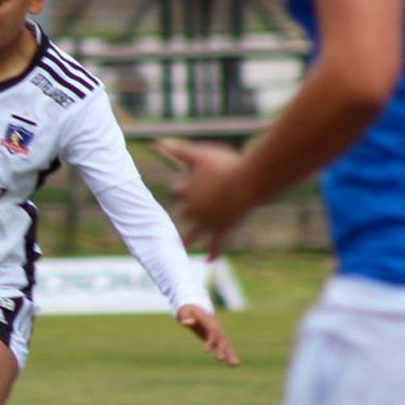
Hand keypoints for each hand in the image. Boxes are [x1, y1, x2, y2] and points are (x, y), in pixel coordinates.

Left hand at [157, 137, 251, 258]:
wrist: (247, 182)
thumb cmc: (225, 165)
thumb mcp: (199, 154)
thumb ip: (179, 151)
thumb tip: (157, 142)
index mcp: (188, 192)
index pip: (178, 193)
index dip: (182, 189)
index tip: (187, 187)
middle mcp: (195, 210)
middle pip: (187, 213)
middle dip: (188, 212)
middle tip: (190, 213)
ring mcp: (209, 222)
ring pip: (195, 233)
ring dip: (189, 239)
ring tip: (182, 246)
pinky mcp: (224, 230)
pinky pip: (217, 245)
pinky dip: (214, 253)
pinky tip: (209, 261)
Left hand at [177, 305, 239, 366]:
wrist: (197, 309)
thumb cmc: (189, 311)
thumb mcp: (185, 312)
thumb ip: (186, 317)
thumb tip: (186, 323)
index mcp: (209, 321)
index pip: (213, 331)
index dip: (211, 340)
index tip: (206, 351)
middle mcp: (217, 327)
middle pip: (221, 339)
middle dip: (221, 349)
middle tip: (220, 359)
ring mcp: (219, 333)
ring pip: (226, 344)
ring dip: (230, 354)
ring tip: (235, 365)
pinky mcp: (218, 338)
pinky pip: (225, 347)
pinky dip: (230, 355)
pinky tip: (235, 365)